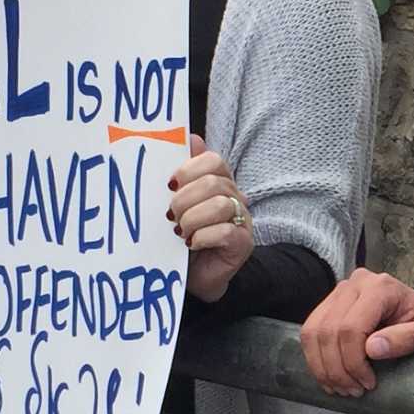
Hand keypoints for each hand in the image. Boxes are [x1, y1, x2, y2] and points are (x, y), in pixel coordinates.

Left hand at [169, 135, 255, 302]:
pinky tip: (192, 244)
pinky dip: (202, 237)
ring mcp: (242, 219)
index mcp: (219, 180)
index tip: (169, 186)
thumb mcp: (175, 202)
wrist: (192, 275)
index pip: (213, 161)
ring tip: (180, 233)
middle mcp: (235, 196)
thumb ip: (181, 173)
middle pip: (213, 183)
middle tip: (171, 216)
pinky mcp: (243, 243)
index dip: (188, 170)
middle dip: (184, 200)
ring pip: (220, 206)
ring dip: (192, 220)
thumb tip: (190, 137)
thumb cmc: (181, 236)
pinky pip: (225, 232)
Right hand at [300, 268, 413, 395]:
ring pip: (313, 333)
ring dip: (323, 367)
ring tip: (343, 388)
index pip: (351, 328)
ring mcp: (340, 292)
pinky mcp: (329, 304)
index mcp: (381, 287)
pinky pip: (309, 333)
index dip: (354, 362)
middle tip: (354, 391)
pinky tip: (331, 378)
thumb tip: (373, 348)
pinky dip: (315, 360)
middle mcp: (356, 283)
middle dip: (337, 369)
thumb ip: (408, 338)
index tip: (368, 383)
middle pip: (329, 331)